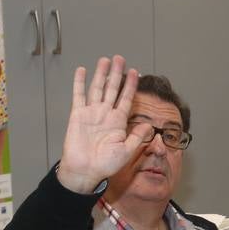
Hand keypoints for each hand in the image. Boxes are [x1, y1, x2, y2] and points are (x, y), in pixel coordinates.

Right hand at [56, 55, 143, 192]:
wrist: (85, 171)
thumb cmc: (106, 164)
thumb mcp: (127, 151)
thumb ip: (138, 137)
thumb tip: (151, 125)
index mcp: (118, 122)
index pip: (126, 98)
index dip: (131, 85)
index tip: (136, 72)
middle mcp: (106, 114)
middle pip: (112, 89)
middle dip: (116, 74)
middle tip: (120, 58)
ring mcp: (92, 113)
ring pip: (97, 88)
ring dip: (101, 74)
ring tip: (105, 60)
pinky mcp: (77, 114)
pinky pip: (79, 95)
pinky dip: (80, 83)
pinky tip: (82, 71)